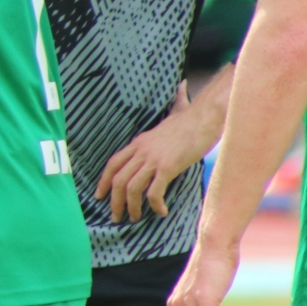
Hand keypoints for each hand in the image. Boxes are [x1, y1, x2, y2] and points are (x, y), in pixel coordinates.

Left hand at [97, 83, 206, 222]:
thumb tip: (181, 87)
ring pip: (131, 188)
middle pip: (118, 179)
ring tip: (136, 218)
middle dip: (114, 201)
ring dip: (131, 207)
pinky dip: (155, 205)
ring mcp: (153, 159)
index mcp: (138, 142)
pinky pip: (154, 191)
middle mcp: (141, 150)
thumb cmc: (194, 117)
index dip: (103, 181)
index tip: (100, 195)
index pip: (113, 164)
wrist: (206, 116)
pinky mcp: (168, 167)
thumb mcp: (174, 113)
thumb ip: (174, 105)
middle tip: (116, 216)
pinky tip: (161, 212)